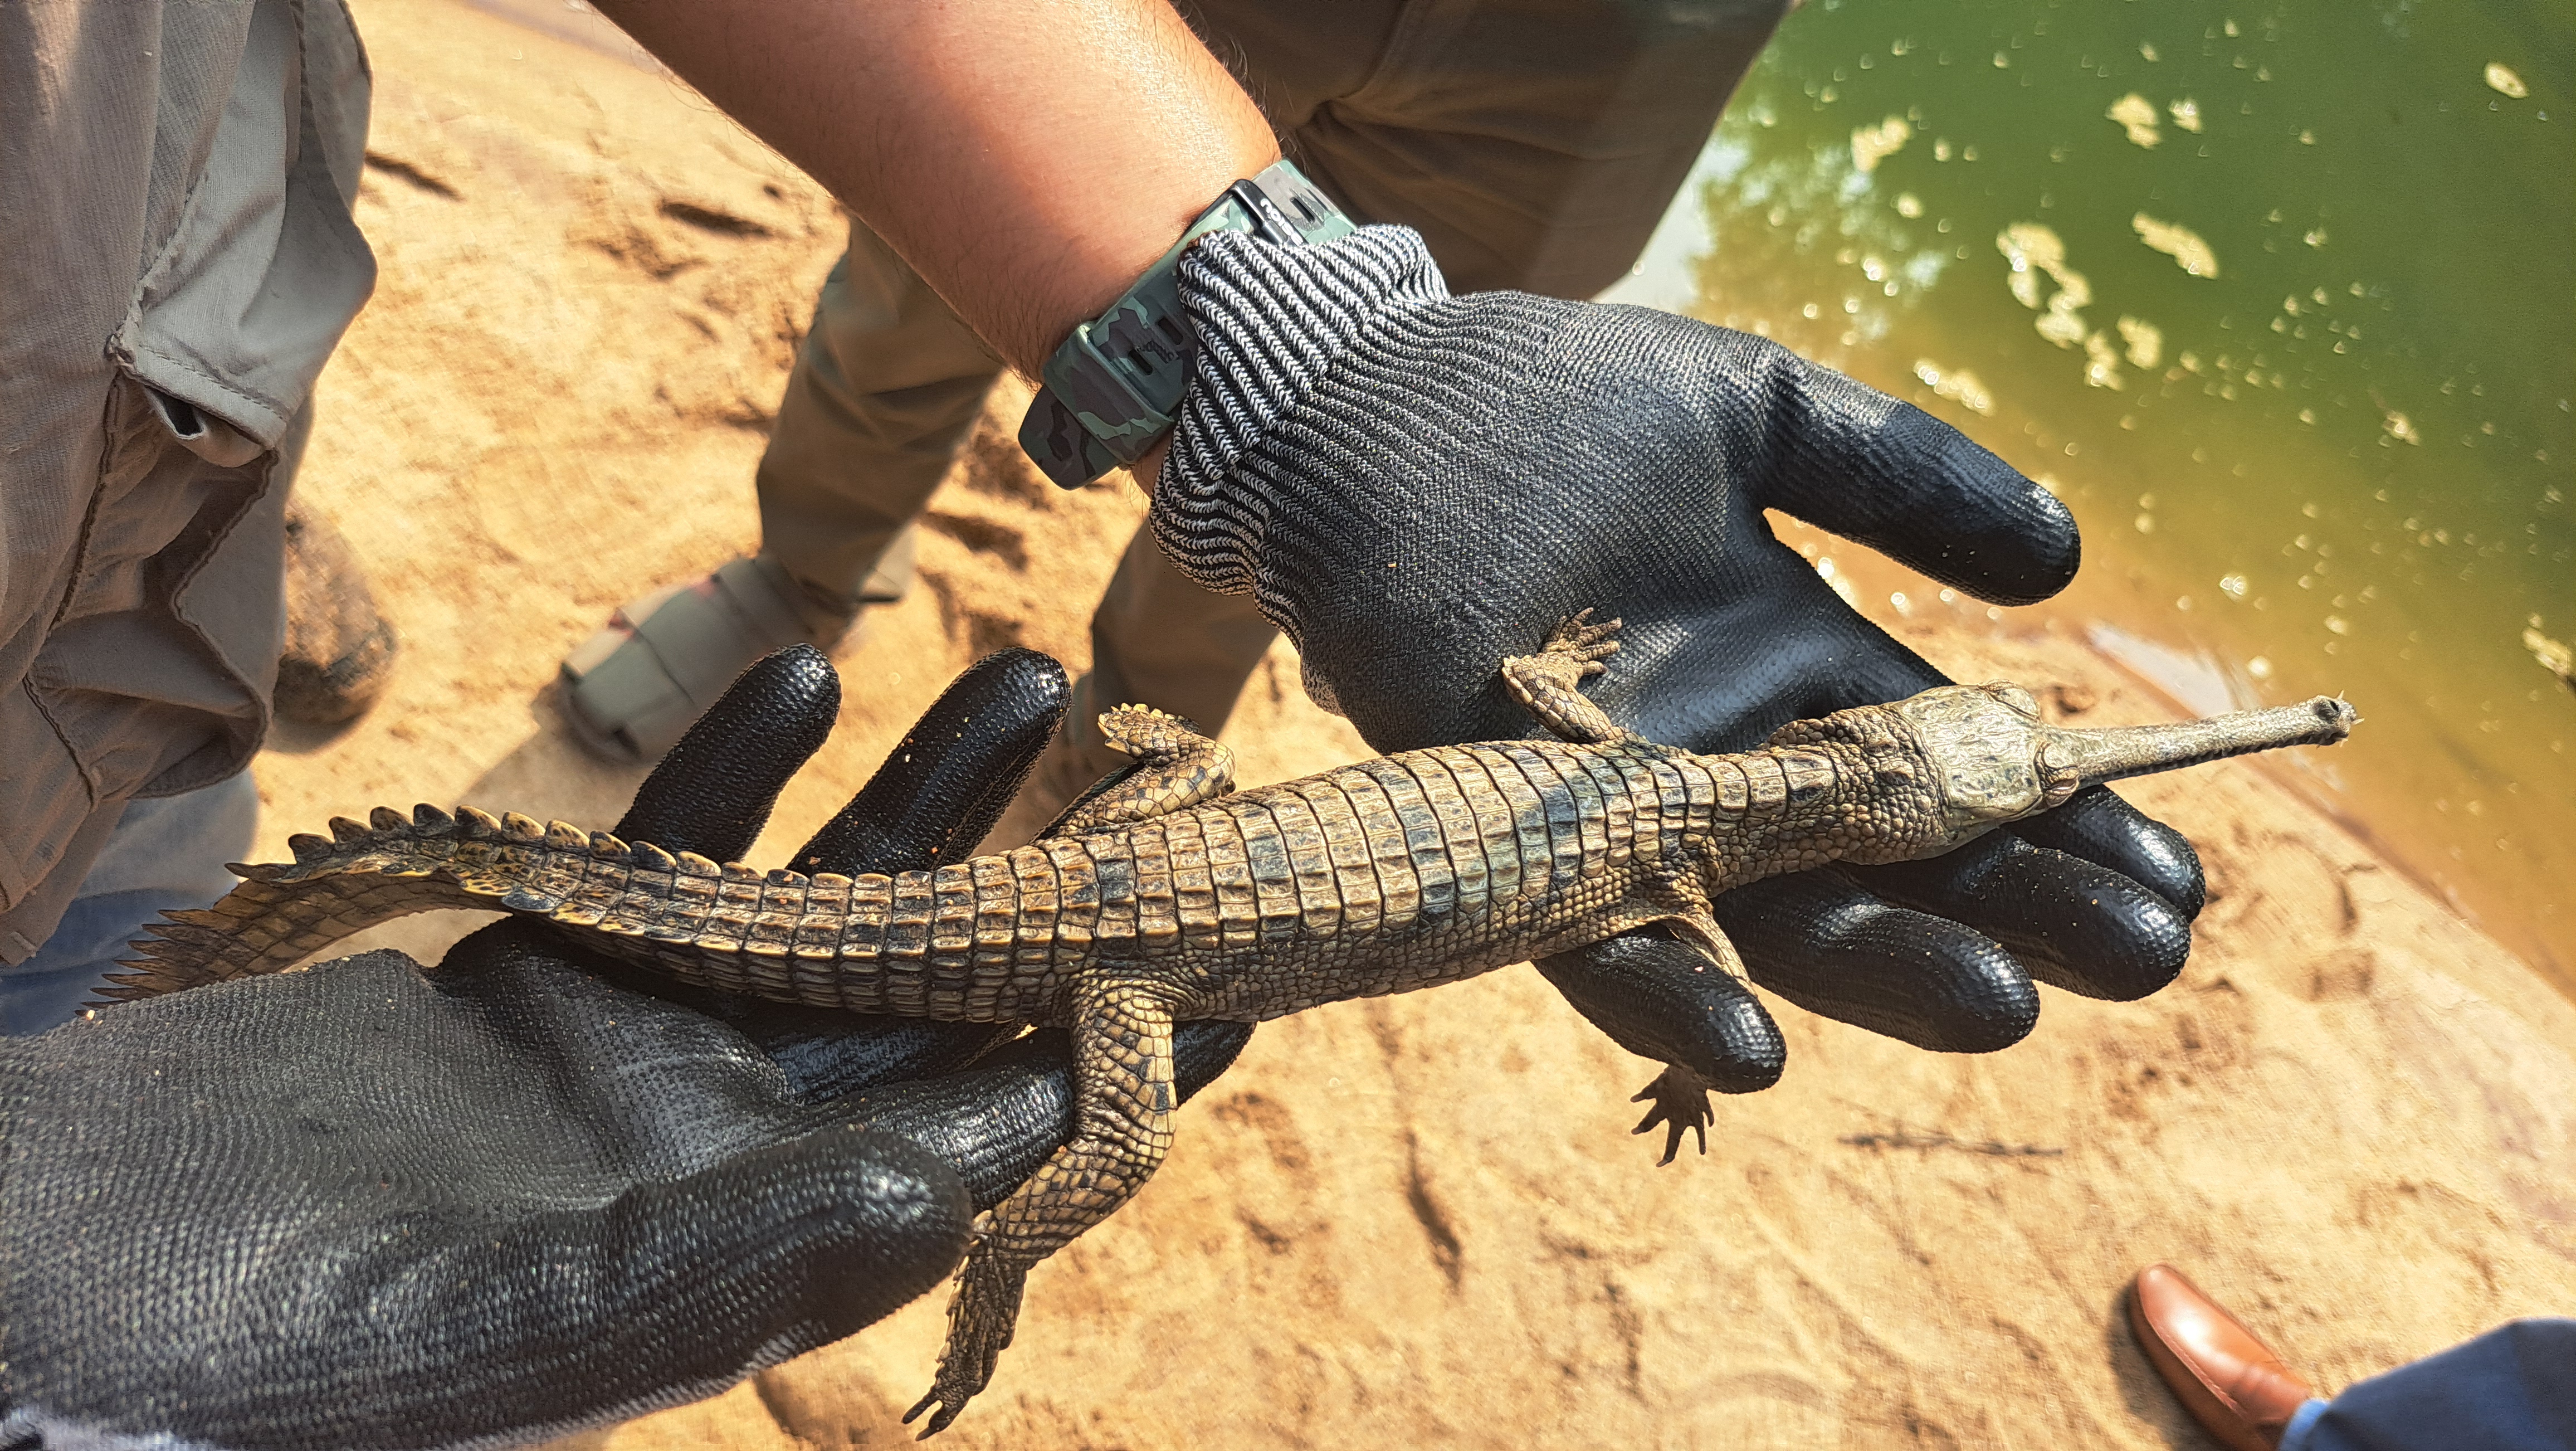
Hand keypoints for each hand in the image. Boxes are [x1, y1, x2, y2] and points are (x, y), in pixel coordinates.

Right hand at [0, 645, 1248, 1448]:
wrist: (63, 1291)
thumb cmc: (258, 1350)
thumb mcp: (520, 1325)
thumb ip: (742, 1260)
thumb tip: (956, 1192)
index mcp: (746, 1250)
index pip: (978, 1142)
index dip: (1110, 1050)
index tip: (1237, 952)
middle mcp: (716, 1154)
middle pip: (926, 1000)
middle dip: (1043, 886)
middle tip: (1160, 769)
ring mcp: (629, 1058)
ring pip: (814, 909)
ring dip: (918, 799)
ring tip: (1022, 675)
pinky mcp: (530, 982)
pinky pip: (661, 860)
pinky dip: (728, 770)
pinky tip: (800, 666)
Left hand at [1152, 226, 2200, 1086]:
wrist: (1376, 404)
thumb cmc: (1556, 402)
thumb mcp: (1756, 414)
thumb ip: (1899, 474)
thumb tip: (2068, 560)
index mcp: (1794, 666)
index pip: (1954, 767)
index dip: (2064, 821)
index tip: (2182, 874)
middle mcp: (1724, 754)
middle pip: (1891, 860)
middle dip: (2017, 911)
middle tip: (2144, 957)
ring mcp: (1620, 800)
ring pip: (1772, 913)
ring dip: (1885, 969)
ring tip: (2008, 1005)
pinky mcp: (1509, 818)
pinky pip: (1594, 933)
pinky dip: (1670, 992)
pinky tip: (1760, 1048)